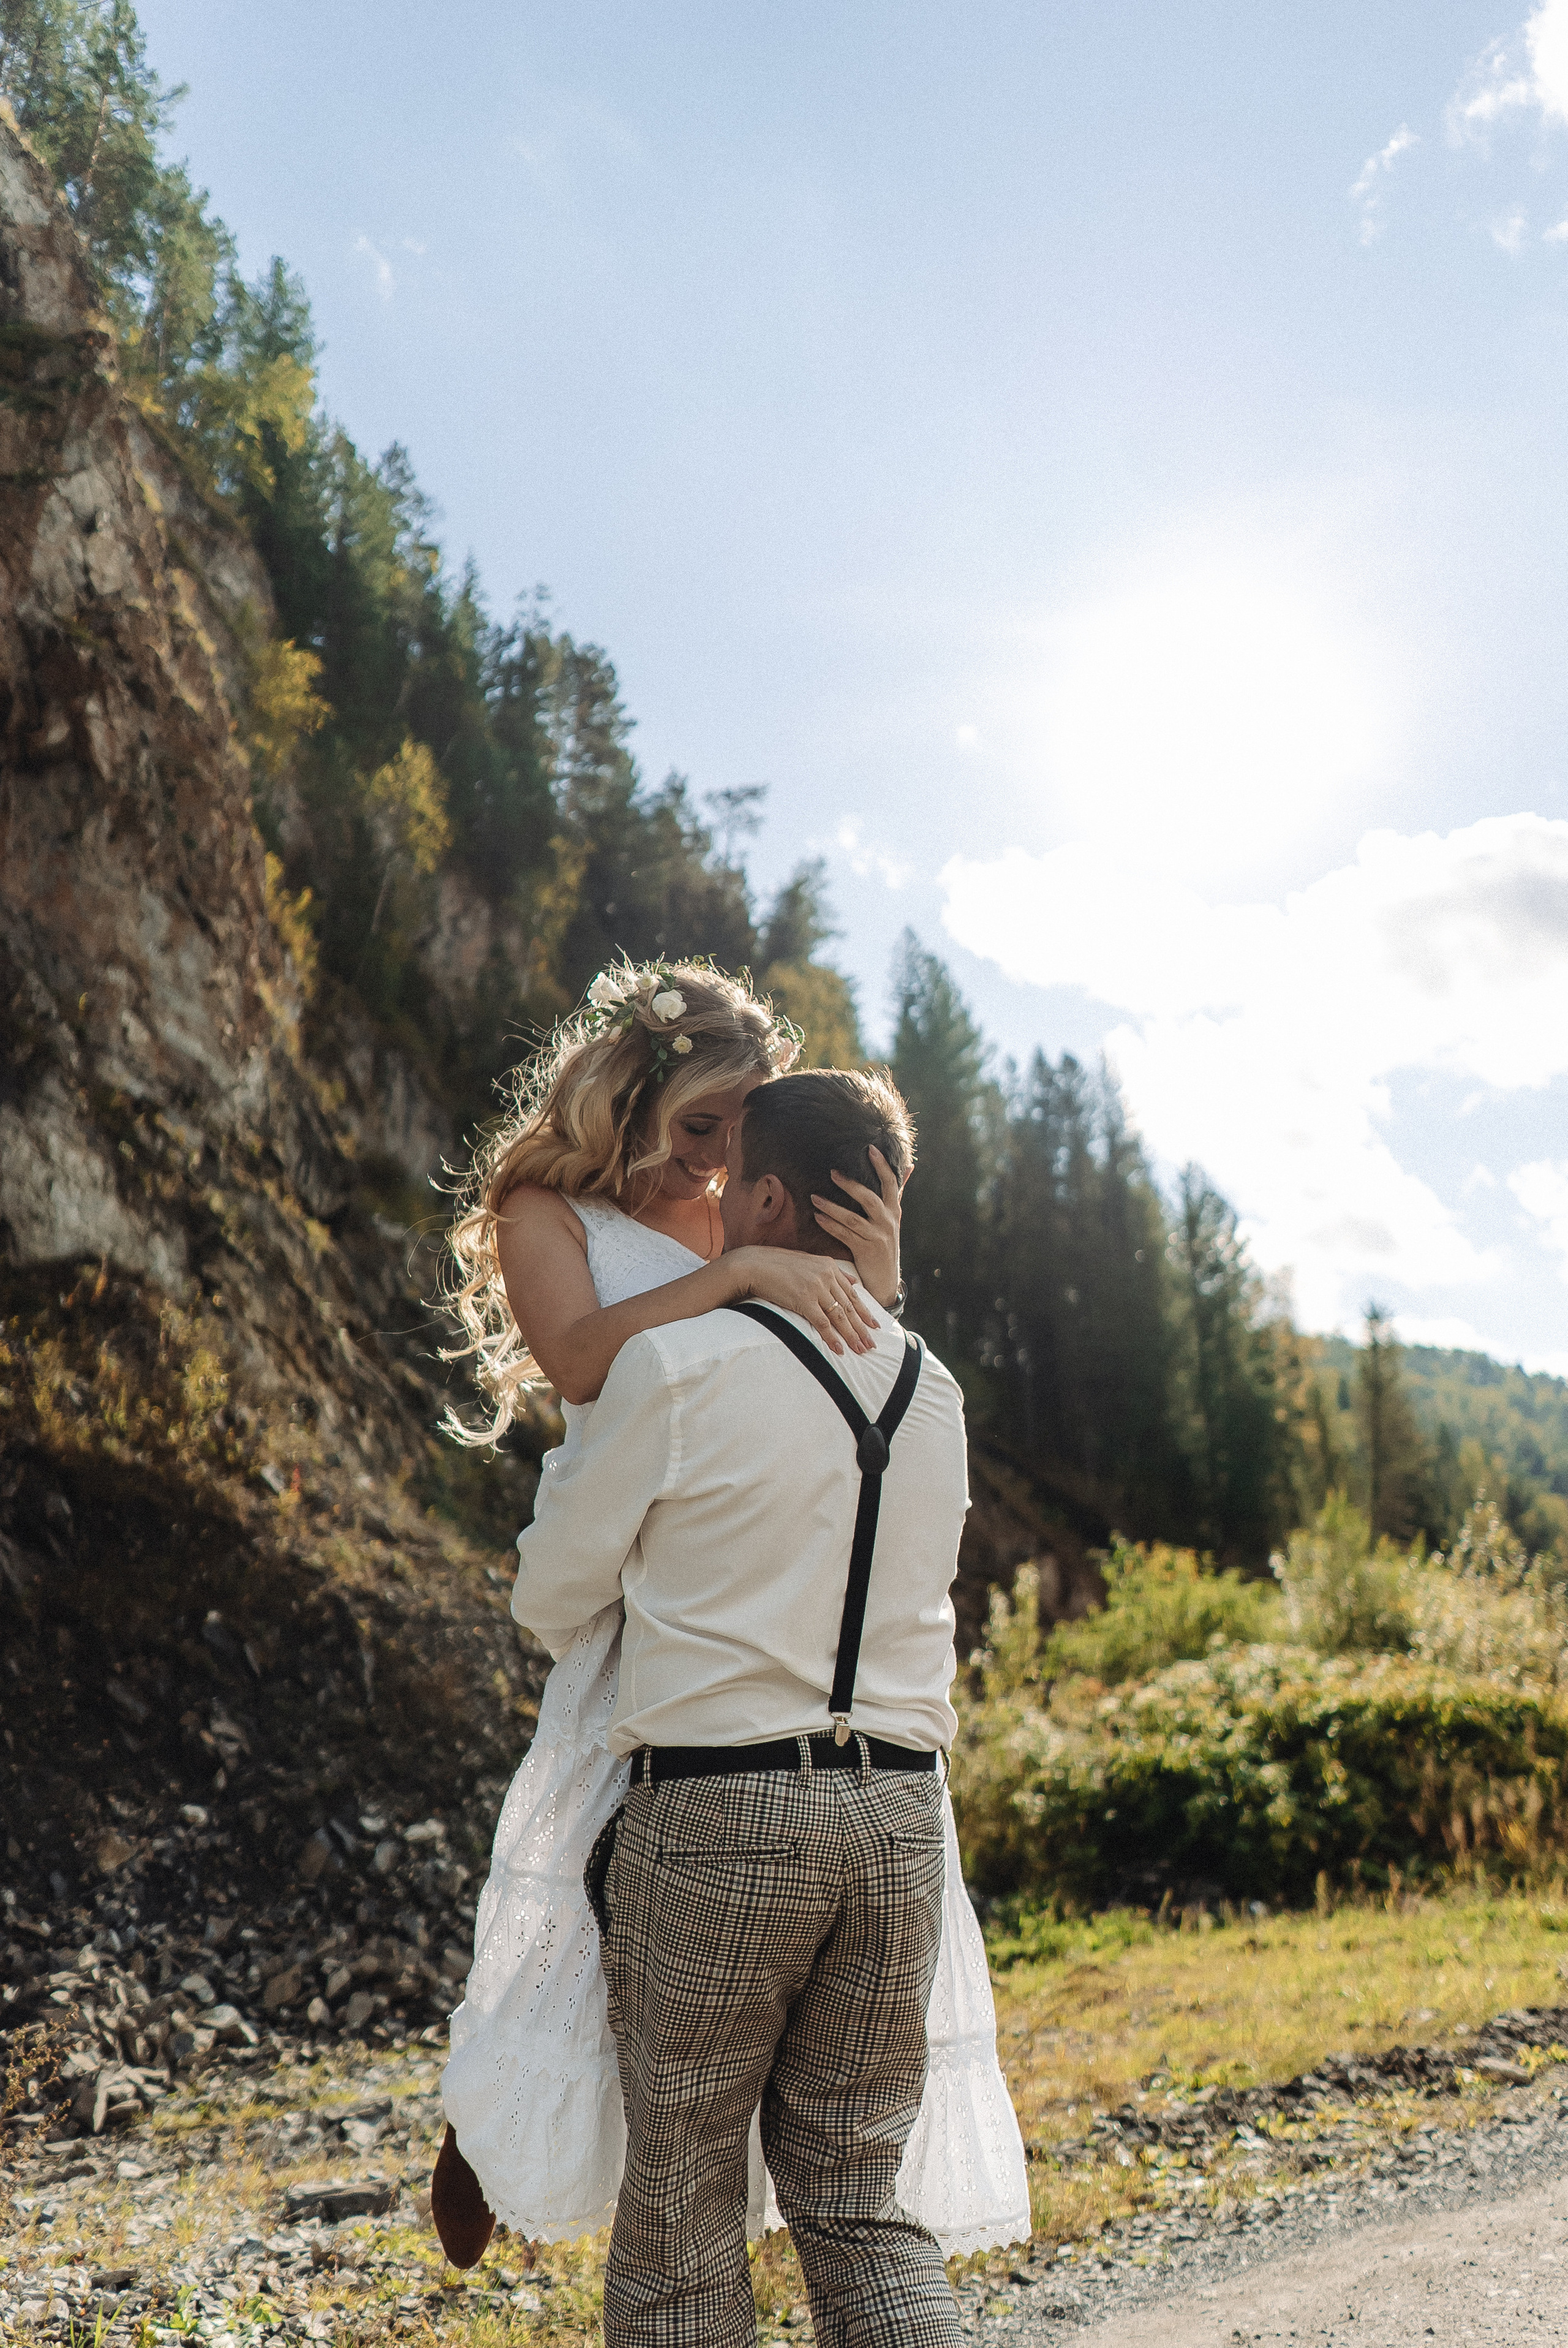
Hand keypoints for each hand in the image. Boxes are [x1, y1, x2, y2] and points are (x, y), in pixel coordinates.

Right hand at [730, 1248, 879, 1354]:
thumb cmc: (777, 1265)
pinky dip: (832, 1338)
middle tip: (872, 1344)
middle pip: (849, 1306)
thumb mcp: (808, 1262)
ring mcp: (816, 1287)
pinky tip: (839, 1349)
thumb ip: (832, 1271)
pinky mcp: (803, 1299)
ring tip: (861, 1350)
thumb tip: (853, 1280)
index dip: (864, 1311)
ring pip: (840, 1316)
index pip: (852, 1293)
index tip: (874, 1325)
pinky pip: (822, 1323)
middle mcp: (826, 1275)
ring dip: (852, 1336)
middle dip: (862, 1328)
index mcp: (829, 1266)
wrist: (754, 1264)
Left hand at [812, 1146, 901, 1310]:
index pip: (891, 1183)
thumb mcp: (894, 1220)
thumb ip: (898, 1194)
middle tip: (832, 1172)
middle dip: (850, 1185)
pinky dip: (831, 1225)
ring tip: (814, 1198)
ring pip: (853, 1218)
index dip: (882, 1165)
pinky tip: (818, 1217)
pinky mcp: (866, 1251)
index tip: (870, 1148)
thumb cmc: (885, 1246)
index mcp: (894, 1211)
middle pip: (869, 1198)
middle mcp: (888, 1222)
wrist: (885, 1283)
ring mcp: (878, 1237)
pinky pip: (845, 1235)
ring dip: (831, 1207)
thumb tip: (909, 1167)